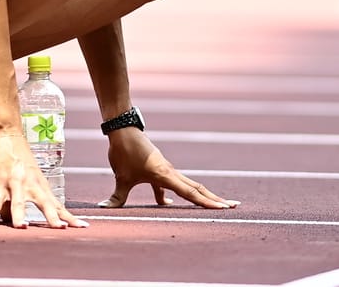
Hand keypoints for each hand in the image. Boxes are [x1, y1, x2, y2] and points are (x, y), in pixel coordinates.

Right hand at [0, 132, 88, 229]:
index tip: (83, 227)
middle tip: (62, 230)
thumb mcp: (27, 178)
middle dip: (53, 218)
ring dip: (20, 215)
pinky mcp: (0, 180)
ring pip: (19, 202)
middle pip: (45, 204)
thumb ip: (23, 199)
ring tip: (23, 228)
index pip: (58, 205)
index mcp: (41, 185)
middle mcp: (32, 184)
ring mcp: (16, 182)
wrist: (6, 133)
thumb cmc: (17, 157)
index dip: (69, 217)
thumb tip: (12, 220)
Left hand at [98, 128, 239, 208]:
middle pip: (198, 189)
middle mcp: (171, 173)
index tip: (222, 208)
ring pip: (190, 186)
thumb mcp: (121, 177)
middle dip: (215, 199)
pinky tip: (166, 204)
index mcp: (164, 175)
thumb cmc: (124, 152)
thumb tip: (104, 208)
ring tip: (219, 204)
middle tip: (234, 206)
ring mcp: (168, 171)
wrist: (123, 130)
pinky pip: (175, 184)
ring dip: (204, 195)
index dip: (205, 202)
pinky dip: (177, 193)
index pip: (189, 192)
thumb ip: (116, 197)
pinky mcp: (161, 169)